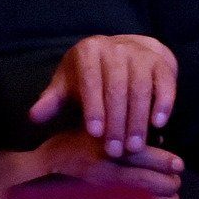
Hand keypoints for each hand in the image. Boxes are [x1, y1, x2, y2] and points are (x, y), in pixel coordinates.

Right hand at [6, 131, 182, 198]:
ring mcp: (105, 196)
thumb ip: (121, 134)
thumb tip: (157, 143)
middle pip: (154, 181)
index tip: (178, 165)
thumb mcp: (91, 131)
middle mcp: (107, 172)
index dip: (168, 162)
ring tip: (169, 198)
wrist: (37, 175)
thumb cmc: (67, 149)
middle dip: (170, 183)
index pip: (146, 155)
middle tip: (174, 182)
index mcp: (105, 148)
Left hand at [29, 34, 175, 156]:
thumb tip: (34, 117)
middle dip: (117, 121)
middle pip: (118, 87)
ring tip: (135, 146)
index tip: (95, 133)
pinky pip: (165, 83)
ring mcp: (140, 54)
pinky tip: (159, 124)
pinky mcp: (161, 62)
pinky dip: (164, 103)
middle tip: (116, 150)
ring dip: (138, 119)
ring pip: (141, 88)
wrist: (123, 54)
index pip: (91, 80)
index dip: (94, 107)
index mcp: (88, 51)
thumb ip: (52, 101)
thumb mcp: (68, 84)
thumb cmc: (88, 75)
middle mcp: (115, 48)